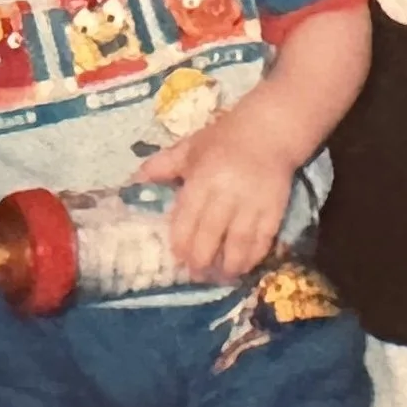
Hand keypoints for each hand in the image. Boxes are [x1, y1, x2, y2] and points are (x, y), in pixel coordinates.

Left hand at [152, 111, 296, 283]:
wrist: (270, 130)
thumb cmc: (225, 139)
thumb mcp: (191, 147)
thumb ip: (163, 166)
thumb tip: (133, 182)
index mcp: (202, 179)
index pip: (186, 220)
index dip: (180, 244)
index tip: (177, 258)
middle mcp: (226, 195)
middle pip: (209, 238)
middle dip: (200, 262)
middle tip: (196, 273)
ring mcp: (252, 205)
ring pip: (237, 245)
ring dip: (227, 267)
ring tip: (219, 275)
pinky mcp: (273, 210)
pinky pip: (262, 242)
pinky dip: (252, 258)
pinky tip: (243, 266)